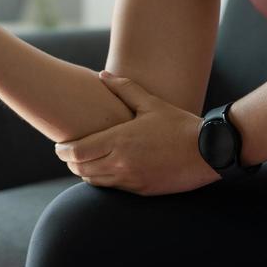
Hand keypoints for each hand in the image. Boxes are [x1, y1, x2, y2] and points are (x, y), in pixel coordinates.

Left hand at [53, 71, 220, 195]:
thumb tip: (103, 75)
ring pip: (95, 182)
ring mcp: (131, 180)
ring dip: (85, 173)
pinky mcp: (142, 190)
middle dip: (71, 162)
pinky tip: (106, 171)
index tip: (59, 147)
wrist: (207, 152)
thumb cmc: (179, 125)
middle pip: (81, 170)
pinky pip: (113, 189)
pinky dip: (103, 180)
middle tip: (68, 154)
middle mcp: (121, 163)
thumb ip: (124, 89)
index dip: (63, 151)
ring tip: (84, 162)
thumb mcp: (151, 103)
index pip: (78, 152)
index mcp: (119, 141)